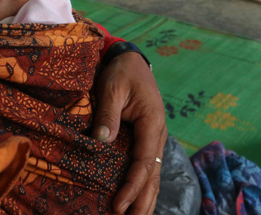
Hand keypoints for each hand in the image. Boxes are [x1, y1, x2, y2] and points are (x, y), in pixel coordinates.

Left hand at [92, 52, 166, 213]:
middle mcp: (158, 134)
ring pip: (154, 174)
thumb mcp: (111, 88)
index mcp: (152, 122)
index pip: (144, 162)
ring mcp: (155, 138)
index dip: (132, 186)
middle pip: (154, 175)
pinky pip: (148, 167)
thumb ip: (107, 115)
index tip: (118, 206)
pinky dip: (144, 186)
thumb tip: (101, 142)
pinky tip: (136, 201)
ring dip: (146, 199)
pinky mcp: (147, 139)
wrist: (131, 60)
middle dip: (143, 202)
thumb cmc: (121, 73)